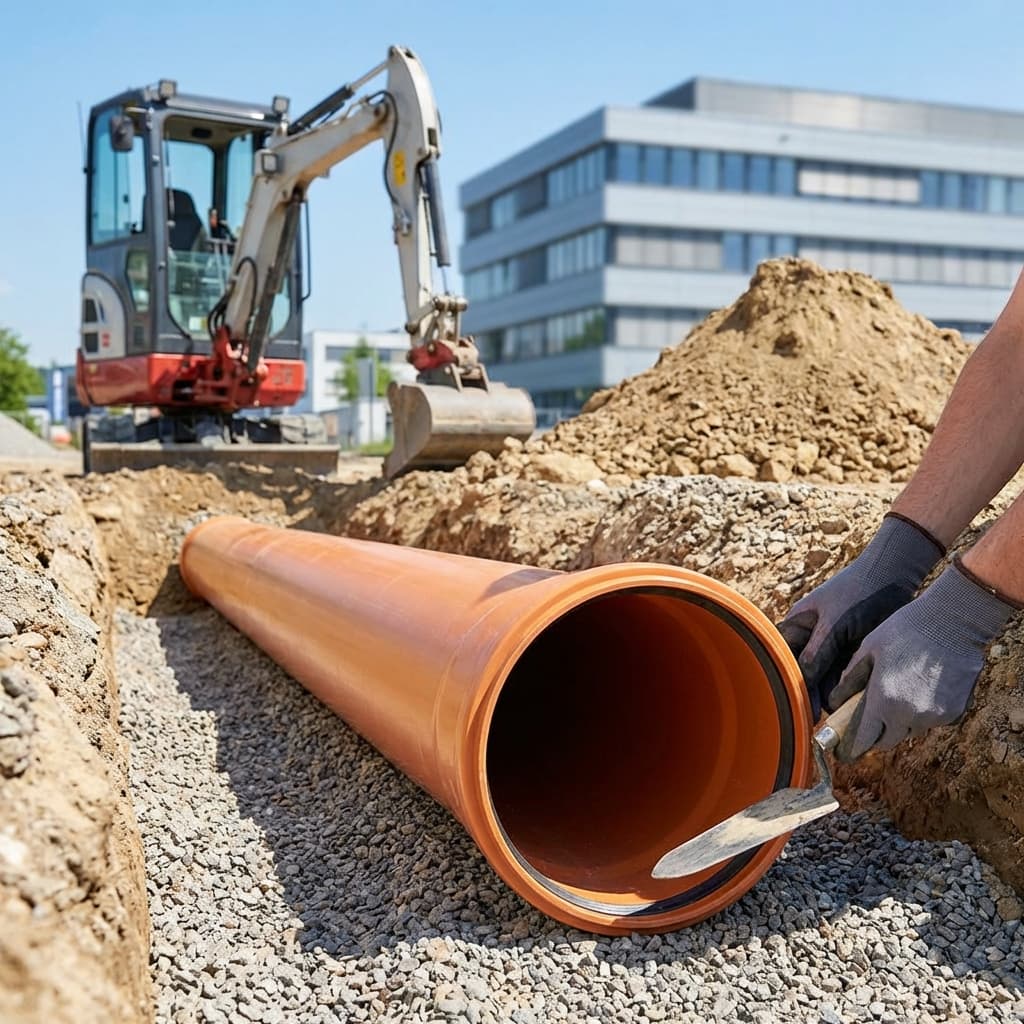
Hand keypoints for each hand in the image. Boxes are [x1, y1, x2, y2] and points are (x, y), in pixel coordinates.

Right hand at [777, 514, 943, 717]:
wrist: (894, 573)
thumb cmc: (858, 592)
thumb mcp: (835, 624)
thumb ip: (818, 654)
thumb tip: (803, 684)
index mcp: (796, 627)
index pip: (784, 662)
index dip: (791, 686)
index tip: (801, 711)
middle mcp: (810, 639)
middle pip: (804, 675)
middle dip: (812, 694)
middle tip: (822, 720)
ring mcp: (832, 646)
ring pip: (826, 679)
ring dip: (833, 694)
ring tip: (842, 713)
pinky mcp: (853, 651)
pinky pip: (846, 676)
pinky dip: (850, 688)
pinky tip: (857, 701)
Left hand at [830, 559, 1018, 760]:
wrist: (953, 622)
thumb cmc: (904, 630)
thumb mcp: (867, 651)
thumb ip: (848, 682)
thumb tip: (832, 705)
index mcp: (884, 700)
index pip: (863, 741)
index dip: (850, 749)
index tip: (841, 752)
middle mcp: (911, 715)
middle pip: (886, 741)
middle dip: (873, 735)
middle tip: (866, 722)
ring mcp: (936, 716)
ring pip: (909, 732)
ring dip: (898, 723)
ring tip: (895, 695)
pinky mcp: (955, 713)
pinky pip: (930, 722)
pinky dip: (920, 713)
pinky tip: (919, 688)